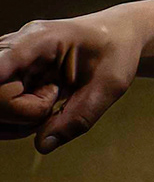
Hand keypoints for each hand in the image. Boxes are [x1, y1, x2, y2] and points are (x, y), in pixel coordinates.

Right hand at [0, 12, 145, 152]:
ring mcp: (4, 64)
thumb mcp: (109, 85)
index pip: (0, 63)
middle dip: (22, 113)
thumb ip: (79, 117)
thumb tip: (42, 145)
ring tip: (51, 102)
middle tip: (56, 100)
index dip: (1, 92)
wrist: (115, 35)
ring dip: (18, 119)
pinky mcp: (3, 79)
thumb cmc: (114, 52)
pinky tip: (41, 108)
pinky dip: (16, 120)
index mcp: (38, 40)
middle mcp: (12, 48)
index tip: (6, 102)